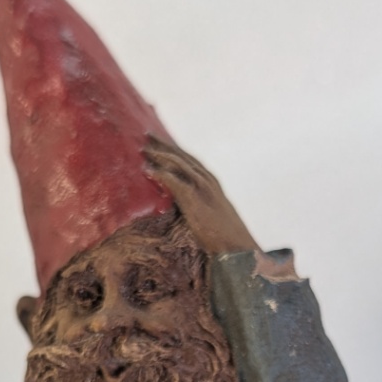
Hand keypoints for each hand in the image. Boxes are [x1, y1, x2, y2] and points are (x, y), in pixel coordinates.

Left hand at [143, 136, 258, 257]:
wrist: (236, 246)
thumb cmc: (223, 236)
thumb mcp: (210, 214)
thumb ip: (195, 205)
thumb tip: (177, 207)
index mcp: (211, 182)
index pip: (190, 159)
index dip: (174, 149)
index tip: (161, 142)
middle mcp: (207, 180)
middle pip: (182, 156)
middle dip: (164, 145)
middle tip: (147, 135)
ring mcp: (202, 187)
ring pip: (177, 163)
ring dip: (159, 154)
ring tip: (144, 148)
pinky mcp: (194, 198)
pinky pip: (174, 181)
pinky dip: (160, 173)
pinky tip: (147, 169)